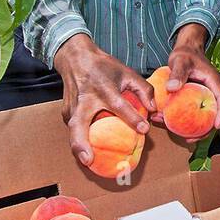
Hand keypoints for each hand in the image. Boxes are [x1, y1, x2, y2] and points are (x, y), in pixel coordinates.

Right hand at [53, 35, 153, 166]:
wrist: (75, 58)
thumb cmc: (104, 66)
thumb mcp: (127, 72)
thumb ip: (144, 89)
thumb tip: (153, 109)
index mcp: (104, 89)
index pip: (118, 106)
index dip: (132, 118)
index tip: (143, 130)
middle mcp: (86, 99)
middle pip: (79, 123)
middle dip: (82, 142)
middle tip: (88, 159)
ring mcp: (73, 106)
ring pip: (73, 129)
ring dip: (78, 146)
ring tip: (87, 161)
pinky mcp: (66, 111)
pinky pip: (74, 128)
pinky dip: (80, 139)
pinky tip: (87, 150)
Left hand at [157, 23, 219, 136]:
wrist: (185, 51)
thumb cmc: (185, 54)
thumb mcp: (180, 61)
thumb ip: (177, 73)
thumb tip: (172, 88)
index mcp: (214, 83)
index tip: (217, 126)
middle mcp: (211, 92)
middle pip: (214, 114)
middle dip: (206, 130)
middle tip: (192, 139)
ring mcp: (204, 97)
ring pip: (204, 116)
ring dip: (195, 129)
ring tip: (182, 138)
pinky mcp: (196, 100)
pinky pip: (193, 113)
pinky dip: (185, 121)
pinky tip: (172, 125)